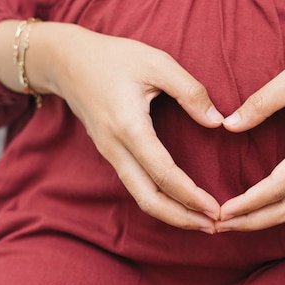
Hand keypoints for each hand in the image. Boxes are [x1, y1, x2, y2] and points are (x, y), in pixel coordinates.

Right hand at [35, 23, 223, 232]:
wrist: (66, 61)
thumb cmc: (114, 57)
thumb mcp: (156, 63)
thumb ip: (190, 91)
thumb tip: (217, 122)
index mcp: (129, 127)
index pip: (164, 173)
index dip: (191, 196)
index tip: (217, 210)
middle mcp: (116, 148)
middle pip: (148, 199)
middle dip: (182, 218)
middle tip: (214, 226)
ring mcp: (110, 153)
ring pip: (140, 196)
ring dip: (171, 213)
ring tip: (201, 220)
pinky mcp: (110, 153)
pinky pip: (135, 185)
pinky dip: (159, 200)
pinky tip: (179, 201)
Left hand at [216, 41, 284, 231]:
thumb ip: (261, 102)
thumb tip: (228, 125)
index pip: (278, 186)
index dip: (249, 203)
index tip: (222, 212)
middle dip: (253, 222)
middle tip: (220, 226)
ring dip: (266, 217)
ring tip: (236, 220)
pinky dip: (281, 205)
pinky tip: (261, 203)